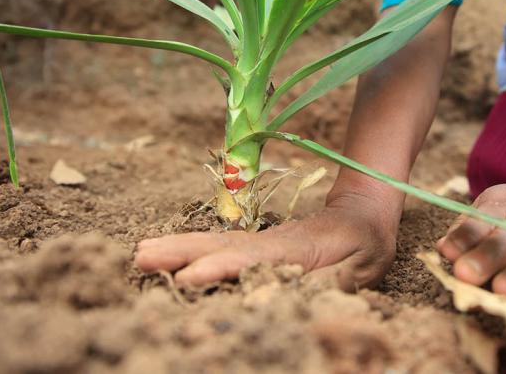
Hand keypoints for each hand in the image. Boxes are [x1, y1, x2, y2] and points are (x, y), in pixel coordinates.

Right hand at [134, 192, 397, 289]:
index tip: (189, 279)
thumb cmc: (365, 243)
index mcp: (293, 249)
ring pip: (214, 245)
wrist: (362, 213)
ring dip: (178, 248)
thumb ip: (337, 279)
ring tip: (140, 253)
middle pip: (219, 246)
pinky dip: (191, 250)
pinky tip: (169, 256)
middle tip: (141, 257)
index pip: (251, 259)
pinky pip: (220, 249)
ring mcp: (260, 243)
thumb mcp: (362, 264)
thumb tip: (308, 294)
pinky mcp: (257, 248)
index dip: (221, 269)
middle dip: (181, 252)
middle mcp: (269, 243)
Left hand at [437, 179, 505, 305]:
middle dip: (484, 260)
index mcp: (500, 207)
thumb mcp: (491, 205)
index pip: (479, 223)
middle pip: (503, 243)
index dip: (463, 238)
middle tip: (465, 275)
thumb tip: (442, 248)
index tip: (448, 252)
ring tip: (501, 292)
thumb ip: (466, 227)